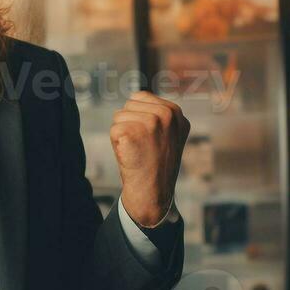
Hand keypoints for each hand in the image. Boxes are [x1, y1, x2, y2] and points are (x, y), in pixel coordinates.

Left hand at [109, 91, 189, 228]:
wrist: (153, 193)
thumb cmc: (157, 164)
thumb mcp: (169, 134)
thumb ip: (158, 113)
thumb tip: (137, 96)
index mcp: (176, 112)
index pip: (141, 97)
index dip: (137, 117)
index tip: (149, 138)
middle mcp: (167, 115)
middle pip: (128, 105)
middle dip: (129, 124)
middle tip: (142, 146)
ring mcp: (151, 123)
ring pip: (119, 116)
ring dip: (122, 134)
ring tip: (137, 151)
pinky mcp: (133, 133)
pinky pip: (113, 130)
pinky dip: (116, 144)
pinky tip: (130, 156)